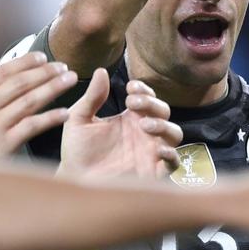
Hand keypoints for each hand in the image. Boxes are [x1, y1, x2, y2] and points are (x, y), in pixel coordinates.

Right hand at [0, 52, 76, 162]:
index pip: (2, 72)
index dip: (24, 62)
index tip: (42, 57)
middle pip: (19, 83)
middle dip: (44, 72)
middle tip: (64, 65)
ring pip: (29, 101)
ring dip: (53, 88)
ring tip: (70, 80)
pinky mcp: (4, 145)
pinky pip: (31, 127)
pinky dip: (49, 118)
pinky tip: (64, 112)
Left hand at [59, 69, 181, 179]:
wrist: (74, 179)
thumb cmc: (76, 150)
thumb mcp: (79, 119)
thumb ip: (91, 97)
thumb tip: (102, 71)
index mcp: (130, 118)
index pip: (148, 97)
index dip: (144, 90)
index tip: (130, 87)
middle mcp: (143, 133)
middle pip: (164, 110)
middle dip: (152, 103)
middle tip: (133, 104)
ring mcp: (150, 152)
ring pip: (174, 133)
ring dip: (164, 125)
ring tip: (144, 125)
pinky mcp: (152, 172)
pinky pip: (173, 162)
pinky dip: (171, 154)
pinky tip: (157, 149)